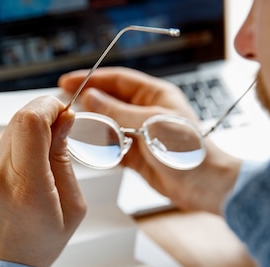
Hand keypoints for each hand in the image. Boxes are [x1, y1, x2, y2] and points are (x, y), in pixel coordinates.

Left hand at [0, 96, 86, 266]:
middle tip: (53, 140)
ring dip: (22, 142)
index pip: (30, 120)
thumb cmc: (35, 246)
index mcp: (24, 187)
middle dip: (40, 122)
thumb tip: (63, 122)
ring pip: (3, 135)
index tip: (61, 112)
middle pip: (17, 121)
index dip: (48, 106)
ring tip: (30, 175)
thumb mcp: (71, 209)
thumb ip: (65, 160)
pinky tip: (11, 184)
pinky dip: (5, 156)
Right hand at [59, 67, 241, 213]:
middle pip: (110, 102)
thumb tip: (91, 98)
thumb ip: (117, 112)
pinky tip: (89, 149)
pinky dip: (100, 148)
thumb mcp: (150, 125)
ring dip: (93, 128)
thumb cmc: (188, 151)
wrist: (203, 185)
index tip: (68, 82)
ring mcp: (141, 134)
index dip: (92, 79)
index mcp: (155, 95)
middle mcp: (147, 112)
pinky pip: (112, 147)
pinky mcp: (137, 155)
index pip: (118, 80)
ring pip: (108, 126)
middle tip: (66, 109)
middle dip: (88, 105)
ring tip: (75, 130)